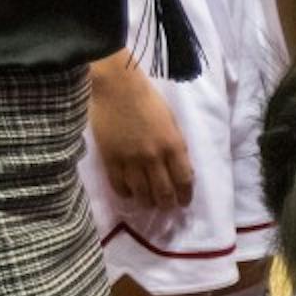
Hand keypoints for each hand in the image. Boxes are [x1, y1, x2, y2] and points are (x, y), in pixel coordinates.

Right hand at [89, 51, 194, 210]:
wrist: (116, 87)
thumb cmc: (147, 100)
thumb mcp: (171, 123)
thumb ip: (174, 147)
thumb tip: (176, 169)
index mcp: (174, 146)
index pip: (184, 180)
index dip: (185, 196)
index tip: (184, 203)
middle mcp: (154, 157)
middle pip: (164, 191)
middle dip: (167, 203)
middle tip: (166, 207)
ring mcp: (131, 159)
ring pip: (142, 193)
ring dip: (147, 202)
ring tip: (148, 204)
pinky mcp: (110, 158)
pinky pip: (119, 185)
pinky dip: (126, 193)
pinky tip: (129, 194)